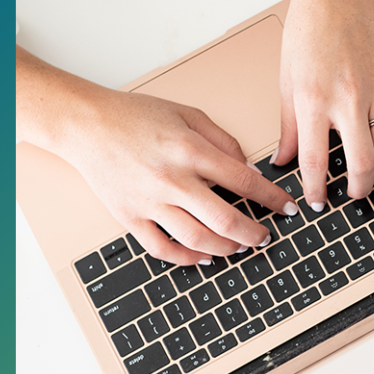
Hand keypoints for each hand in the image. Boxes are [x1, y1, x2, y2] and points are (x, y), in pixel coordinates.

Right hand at [16, 47, 297, 265]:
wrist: (86, 125)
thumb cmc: (137, 116)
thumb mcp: (189, 115)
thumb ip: (223, 141)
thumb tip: (248, 170)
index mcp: (190, 150)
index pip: (244, 181)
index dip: (272, 198)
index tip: (287, 208)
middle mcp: (172, 180)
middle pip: (225, 218)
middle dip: (254, 233)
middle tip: (266, 236)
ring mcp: (150, 202)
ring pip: (197, 239)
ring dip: (226, 249)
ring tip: (240, 247)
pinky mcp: (129, 218)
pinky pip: (162, 249)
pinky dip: (187, 259)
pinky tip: (205, 257)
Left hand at [273, 0, 373, 209]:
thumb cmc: (307, 31)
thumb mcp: (287, 81)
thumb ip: (289, 126)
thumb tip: (284, 161)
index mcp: (313, 101)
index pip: (315, 161)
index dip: (316, 190)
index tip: (317, 202)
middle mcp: (348, 99)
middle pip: (360, 162)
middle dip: (357, 189)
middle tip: (352, 196)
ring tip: (372, 178)